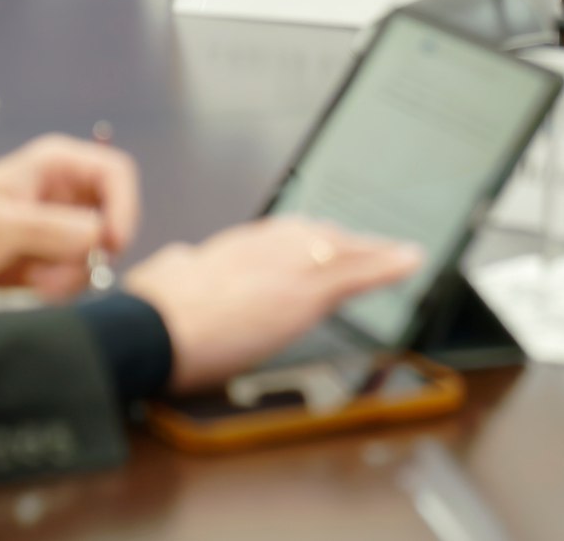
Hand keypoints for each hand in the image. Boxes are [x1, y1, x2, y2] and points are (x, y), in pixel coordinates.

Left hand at [0, 136, 141, 300]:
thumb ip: (51, 228)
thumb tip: (100, 235)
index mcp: (56, 166)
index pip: (115, 174)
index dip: (124, 206)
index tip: (113, 243)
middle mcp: (66, 194)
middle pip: (112, 218)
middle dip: (92, 250)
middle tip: (58, 271)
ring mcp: (62, 229)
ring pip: (98, 253)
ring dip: (73, 274)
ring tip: (34, 280)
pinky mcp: (53, 260)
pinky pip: (80, 276)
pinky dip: (62, 287)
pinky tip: (32, 287)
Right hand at [122, 215, 421, 391]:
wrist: (155, 327)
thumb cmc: (151, 311)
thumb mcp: (165, 274)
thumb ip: (181, 263)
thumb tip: (178, 259)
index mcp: (236, 244)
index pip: (285, 236)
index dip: (309, 242)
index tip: (321, 243)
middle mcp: (267, 243)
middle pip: (320, 236)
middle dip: (346, 244)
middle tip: (370, 249)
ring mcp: (290, 264)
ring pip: (343, 249)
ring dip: (372, 251)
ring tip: (398, 254)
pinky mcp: (307, 291)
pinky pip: (359, 273)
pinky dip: (389, 264)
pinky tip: (411, 260)